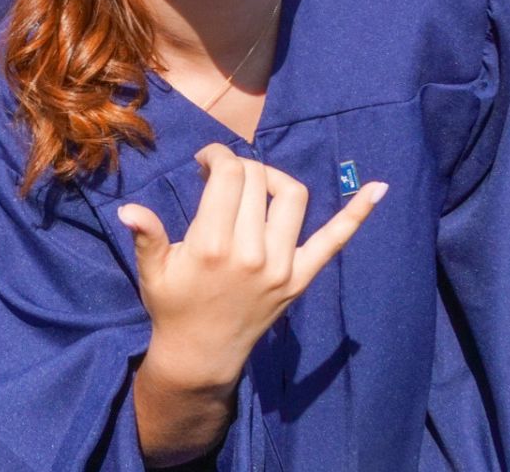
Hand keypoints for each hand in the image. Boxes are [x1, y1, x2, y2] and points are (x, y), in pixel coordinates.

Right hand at [119, 144, 384, 391]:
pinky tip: (380, 189)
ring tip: (254, 185)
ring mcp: (281, 265)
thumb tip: (128, 211)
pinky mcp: (301, 278)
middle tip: (219, 176)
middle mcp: (251, 251)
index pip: (228, 174)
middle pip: (256, 179)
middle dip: (237, 166)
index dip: (216, 155)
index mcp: (212, 243)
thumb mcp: (154, 270)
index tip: (204, 161)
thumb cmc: (173, 306)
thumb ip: (147, 235)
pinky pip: (334, 240)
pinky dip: (358, 214)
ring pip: (291, 196)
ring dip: (273, 179)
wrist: (202, 355)